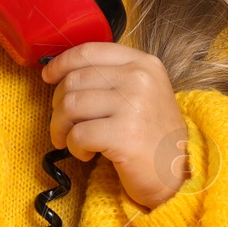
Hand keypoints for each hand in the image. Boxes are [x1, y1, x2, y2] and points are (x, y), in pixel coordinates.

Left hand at [42, 43, 190, 208]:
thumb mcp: (141, 93)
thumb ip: (110, 77)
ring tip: (72, 141)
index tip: (48, 76)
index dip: (62, 63)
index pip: (89, 51)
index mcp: (143, 63)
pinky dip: (74, 147)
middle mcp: (139, 78)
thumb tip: (61, 74)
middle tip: (62, 125)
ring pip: (70, 106)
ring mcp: (133, 104)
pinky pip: (78, 134)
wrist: (179, 175)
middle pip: (74, 80)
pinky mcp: (124, 134)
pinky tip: (88, 153)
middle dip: (58, 105)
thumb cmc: (152, 136)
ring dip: (61, 127)